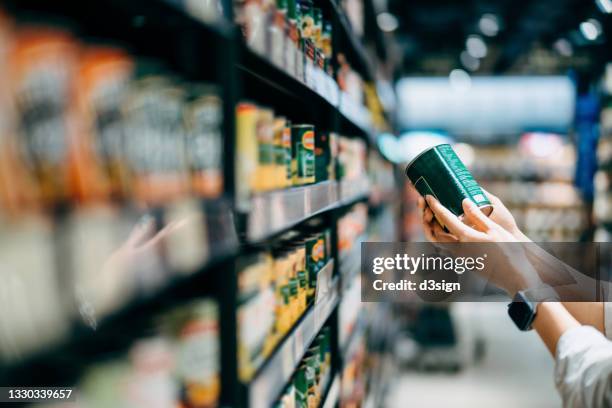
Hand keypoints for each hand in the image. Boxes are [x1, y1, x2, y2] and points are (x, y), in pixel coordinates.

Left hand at [423, 195, 541, 294]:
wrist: (514, 276)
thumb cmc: (508, 251)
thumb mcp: (494, 229)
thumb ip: (477, 215)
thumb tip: (464, 202)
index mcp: (466, 238)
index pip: (445, 218)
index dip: (435, 206)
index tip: (428, 196)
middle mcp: (458, 249)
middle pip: (435, 232)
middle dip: (429, 219)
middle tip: (429, 207)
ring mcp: (461, 257)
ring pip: (440, 242)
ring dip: (435, 229)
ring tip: (437, 217)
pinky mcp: (465, 262)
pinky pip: (449, 248)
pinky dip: (444, 237)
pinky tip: (451, 230)